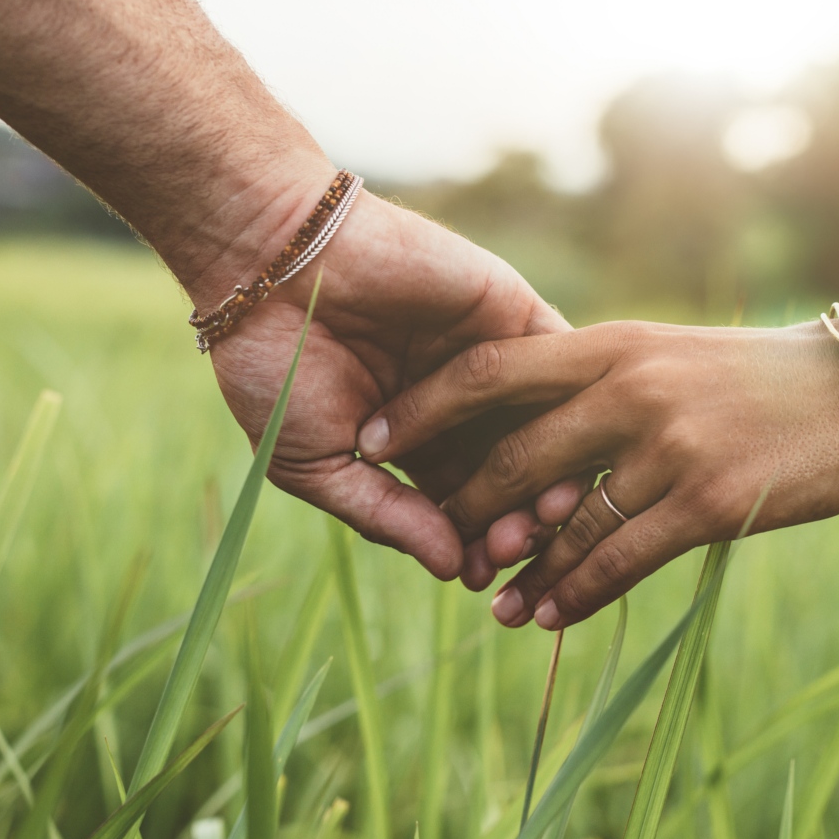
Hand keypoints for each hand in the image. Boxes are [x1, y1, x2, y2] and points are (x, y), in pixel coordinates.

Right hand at [195, 183, 571, 580]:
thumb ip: (386, 516)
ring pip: (545, 428)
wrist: (271, 264)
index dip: (476, 544)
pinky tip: (564, 445)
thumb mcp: (319, 462)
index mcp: (415, 445)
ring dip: (552, 472)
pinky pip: (559, 363)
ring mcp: (491, 359)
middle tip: (514, 547)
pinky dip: (568, 405)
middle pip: (514, 477)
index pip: (465, 508)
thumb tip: (451, 571)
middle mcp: (462, 408)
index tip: (479, 574)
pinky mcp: (511, 312)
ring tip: (544, 511)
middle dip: (518, 518)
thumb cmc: (276, 367)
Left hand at [357, 320, 838, 627]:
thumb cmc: (763, 376)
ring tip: (491, 606)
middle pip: (513, 458)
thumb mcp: (671, 354)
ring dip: (520, 571)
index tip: (375, 438)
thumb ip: (602, 380)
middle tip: (442, 547)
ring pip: (563, 523)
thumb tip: (532, 425)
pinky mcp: (706, 502)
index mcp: (613, 344)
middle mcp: (629, 389)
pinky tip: (551, 616)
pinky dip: (576, 594)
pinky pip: (618, 561)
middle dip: (467, 510)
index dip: (422, 409)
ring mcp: (667, 447)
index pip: (489, 370)